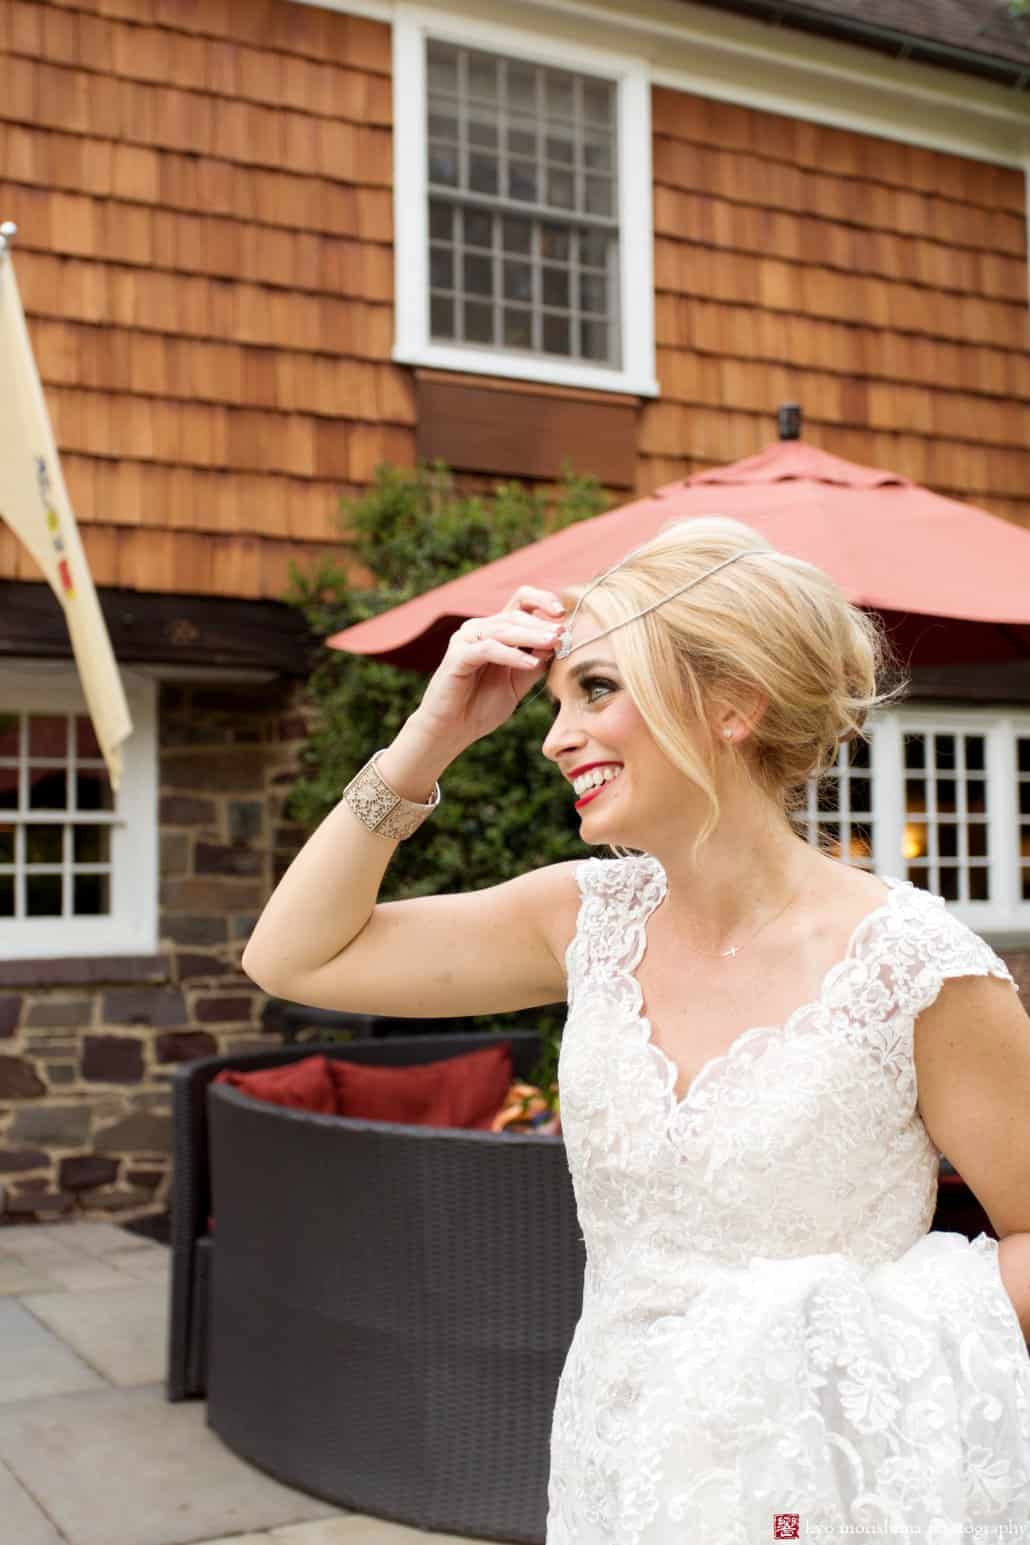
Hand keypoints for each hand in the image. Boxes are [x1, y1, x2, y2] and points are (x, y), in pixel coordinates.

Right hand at [413, 587, 564, 747]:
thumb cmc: (482, 706)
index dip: (543, 601)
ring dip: (531, 637)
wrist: (453, 730)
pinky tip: (531, 664)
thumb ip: (535, 663)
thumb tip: (558, 644)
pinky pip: (489, 649)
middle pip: (516, 615)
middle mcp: (480, 629)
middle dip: (542, 625)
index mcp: (496, 631)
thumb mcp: (518, 683)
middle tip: (562, 635)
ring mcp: (467, 640)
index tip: (563, 614)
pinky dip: (512, 655)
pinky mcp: (458, 655)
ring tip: (553, 644)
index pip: (522, 601)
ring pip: (504, 630)